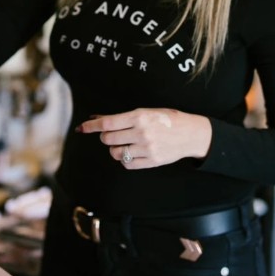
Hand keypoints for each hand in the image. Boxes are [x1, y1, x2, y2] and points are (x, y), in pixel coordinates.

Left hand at [77, 108, 211, 168]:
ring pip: (115, 152)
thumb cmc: (168, 119)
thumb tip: (98, 118)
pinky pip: (127, 164)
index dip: (92, 126)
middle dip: (106, 136)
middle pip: (109, 138)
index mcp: (140, 116)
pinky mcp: (151, 161)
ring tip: (125, 143)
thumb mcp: (147, 112)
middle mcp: (142, 132)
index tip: (82, 128)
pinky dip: (125, 159)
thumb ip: (123, 117)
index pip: (108, 123)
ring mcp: (146, 148)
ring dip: (115, 148)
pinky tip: (132, 152)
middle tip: (112, 134)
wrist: (191, 133)